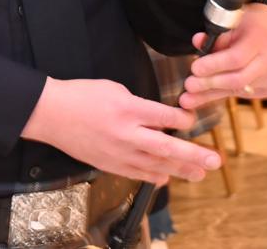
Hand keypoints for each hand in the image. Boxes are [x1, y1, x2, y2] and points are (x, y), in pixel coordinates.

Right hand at [20, 78, 219, 183]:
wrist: (52, 114)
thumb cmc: (82, 96)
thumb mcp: (115, 89)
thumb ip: (139, 105)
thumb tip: (159, 118)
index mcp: (128, 109)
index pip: (165, 116)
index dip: (183, 119)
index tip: (192, 119)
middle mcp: (127, 134)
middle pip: (167, 146)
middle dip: (193, 154)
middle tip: (214, 160)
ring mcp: (118, 153)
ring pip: (155, 164)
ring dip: (180, 169)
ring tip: (200, 173)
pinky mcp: (109, 164)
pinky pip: (137, 174)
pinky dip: (154, 176)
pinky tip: (167, 178)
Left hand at [181, 4, 266, 107]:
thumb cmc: (250, 22)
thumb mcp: (233, 20)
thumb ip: (215, 34)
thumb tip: (197, 42)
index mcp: (260, 39)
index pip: (236, 58)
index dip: (213, 65)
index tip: (195, 69)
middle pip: (238, 79)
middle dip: (210, 84)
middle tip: (189, 86)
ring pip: (238, 90)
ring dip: (212, 93)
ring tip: (190, 98)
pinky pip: (243, 93)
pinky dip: (224, 92)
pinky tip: (208, 93)